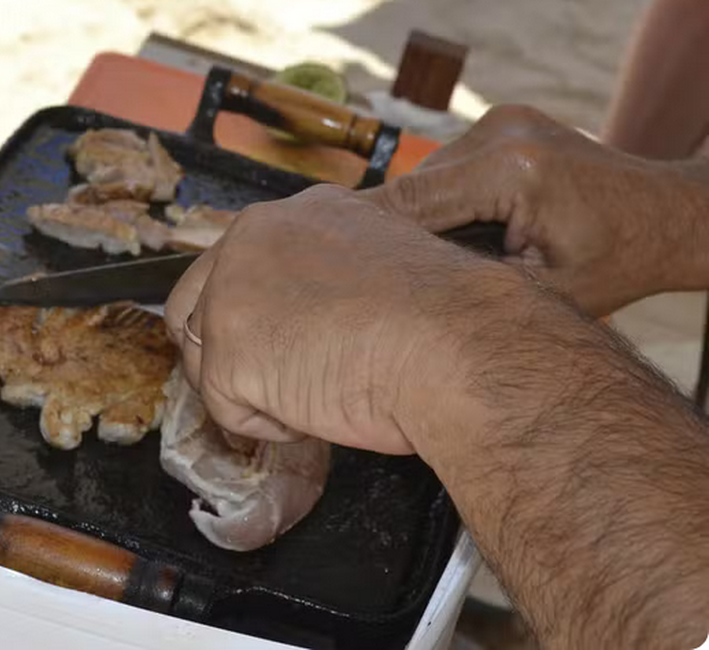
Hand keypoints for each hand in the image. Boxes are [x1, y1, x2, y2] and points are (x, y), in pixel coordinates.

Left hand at [163, 184, 524, 455]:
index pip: (232, 267)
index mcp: (290, 215)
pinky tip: (317, 407)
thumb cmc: (443, 317)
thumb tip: (308, 311)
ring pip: (206, 363)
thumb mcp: (374, 265)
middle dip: (229, 353)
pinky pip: (228, 411)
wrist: (458, 344)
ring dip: (254, 391)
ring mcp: (229, 296)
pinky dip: (269, 427)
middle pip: (193, 308)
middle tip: (286, 379)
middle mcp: (248, 241)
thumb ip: (325, 275)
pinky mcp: (227, 355)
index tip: (282, 344)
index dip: (250, 316)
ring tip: (320, 389)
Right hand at [364, 105, 708, 315]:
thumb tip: (396, 290)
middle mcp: (502, 132)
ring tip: (409, 266)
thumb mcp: (541, 296)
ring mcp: (504, 121)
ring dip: (418, 219)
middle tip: (362, 281)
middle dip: (394, 234)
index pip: (411, 204)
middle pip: (414, 188)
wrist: (668, 215)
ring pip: (427, 178)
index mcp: (513, 171)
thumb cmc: (618, 263)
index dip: (366, 238)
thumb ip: (467, 287)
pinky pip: (449, 170)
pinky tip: (446, 239)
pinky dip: (441, 203)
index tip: (326, 269)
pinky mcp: (505, 124)